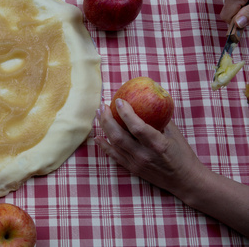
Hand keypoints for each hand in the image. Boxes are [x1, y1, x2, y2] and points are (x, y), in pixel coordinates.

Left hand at [95, 98, 248, 236]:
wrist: (185, 181)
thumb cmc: (182, 154)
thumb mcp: (175, 134)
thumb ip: (160, 118)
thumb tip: (147, 101)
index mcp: (158, 144)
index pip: (137, 127)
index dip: (126, 113)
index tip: (119, 100)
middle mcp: (144, 155)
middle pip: (118, 136)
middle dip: (107, 119)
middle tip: (103, 106)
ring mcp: (136, 163)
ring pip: (114, 144)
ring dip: (104, 128)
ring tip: (99, 115)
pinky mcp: (132, 169)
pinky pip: (114, 156)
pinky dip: (104, 146)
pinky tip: (98, 137)